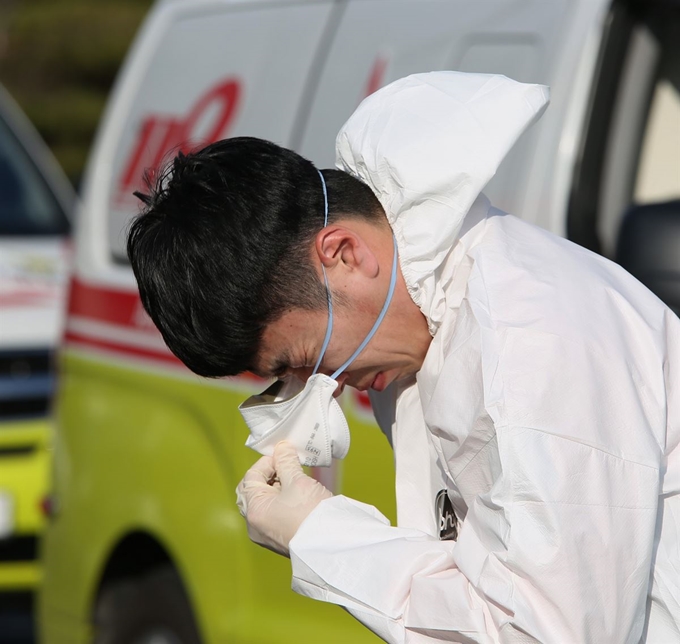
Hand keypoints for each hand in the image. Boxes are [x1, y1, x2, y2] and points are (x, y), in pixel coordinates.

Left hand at [236, 441, 332, 555]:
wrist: (331, 545)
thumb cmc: (312, 514)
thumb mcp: (298, 481)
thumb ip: (286, 462)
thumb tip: (282, 449)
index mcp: (254, 510)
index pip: (251, 477)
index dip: (267, 462)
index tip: (284, 456)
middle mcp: (255, 525)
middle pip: (253, 491)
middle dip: (269, 475)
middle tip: (286, 466)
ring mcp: (266, 534)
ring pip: (263, 503)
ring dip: (276, 488)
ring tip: (295, 479)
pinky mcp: (279, 538)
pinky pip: (272, 514)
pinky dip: (280, 501)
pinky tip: (297, 494)